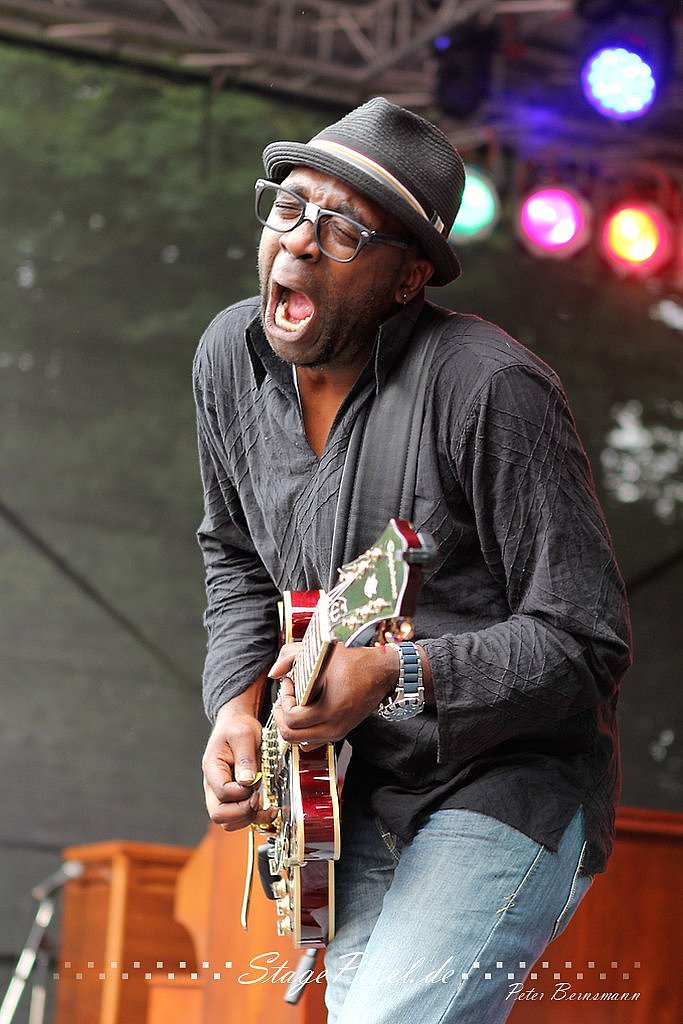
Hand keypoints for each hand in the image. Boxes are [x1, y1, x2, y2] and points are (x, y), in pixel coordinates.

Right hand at [202, 683, 276, 831]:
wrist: (237, 724)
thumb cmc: (237, 727)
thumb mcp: (244, 735)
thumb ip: (245, 758)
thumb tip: (247, 782)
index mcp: (212, 768)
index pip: (222, 792)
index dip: (241, 793)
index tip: (256, 784)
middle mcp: (213, 785)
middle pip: (218, 814)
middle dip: (242, 812)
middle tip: (259, 799)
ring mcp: (222, 794)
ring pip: (228, 822)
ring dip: (248, 819)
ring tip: (266, 807)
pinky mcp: (234, 798)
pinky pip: (238, 819)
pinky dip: (253, 819)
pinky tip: (268, 809)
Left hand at [270, 641, 399, 744]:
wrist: (382, 672)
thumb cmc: (355, 662)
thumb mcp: (319, 653)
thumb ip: (289, 657)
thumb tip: (274, 672)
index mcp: (329, 709)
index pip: (291, 719)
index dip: (284, 700)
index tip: (289, 683)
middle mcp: (333, 726)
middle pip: (291, 737)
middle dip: (282, 716)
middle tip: (285, 698)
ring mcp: (337, 732)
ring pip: (300, 742)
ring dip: (291, 725)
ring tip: (294, 704)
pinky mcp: (340, 732)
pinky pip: (312, 742)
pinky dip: (303, 731)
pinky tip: (306, 712)